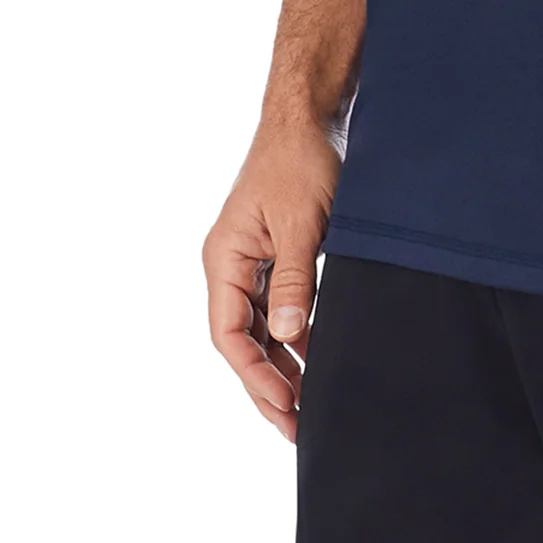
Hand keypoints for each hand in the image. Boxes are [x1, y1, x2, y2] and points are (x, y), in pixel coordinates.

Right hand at [202, 117, 340, 440]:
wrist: (310, 116)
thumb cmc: (299, 160)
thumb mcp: (299, 222)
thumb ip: (295, 280)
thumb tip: (288, 336)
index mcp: (224, 259)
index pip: (229, 335)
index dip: (255, 376)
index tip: (285, 406)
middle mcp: (231, 265)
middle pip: (243, 340)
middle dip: (267, 385)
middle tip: (296, 427)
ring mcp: (252, 260)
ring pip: (261, 328)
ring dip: (283, 364)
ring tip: (309, 404)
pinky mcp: (275, 253)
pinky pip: (279, 307)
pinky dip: (295, 334)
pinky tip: (318, 356)